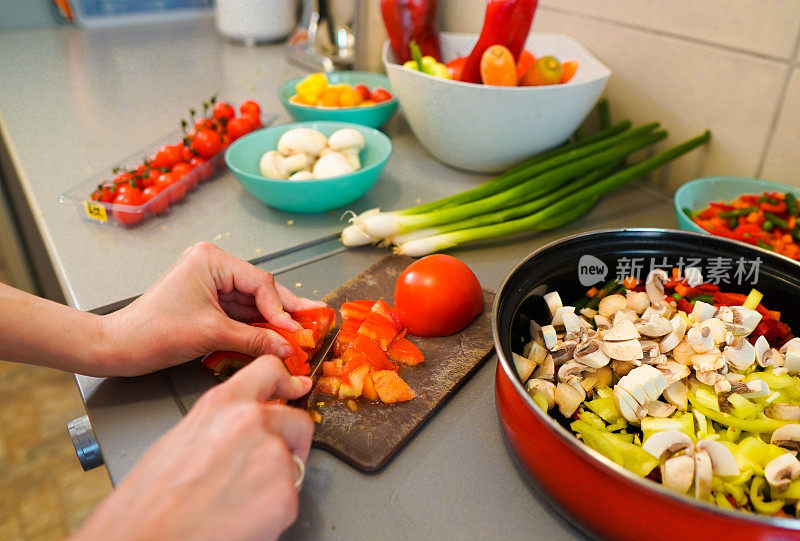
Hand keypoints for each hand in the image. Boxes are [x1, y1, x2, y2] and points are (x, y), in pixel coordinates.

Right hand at [75, 355, 314, 540]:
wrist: (146, 538)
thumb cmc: (149, 501)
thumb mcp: (180, 439)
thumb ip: (219, 425)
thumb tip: (236, 431)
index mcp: (223, 404)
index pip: (270, 370)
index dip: (286, 381)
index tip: (293, 388)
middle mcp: (252, 422)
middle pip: (297, 420)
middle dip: (290, 441)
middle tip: (270, 464)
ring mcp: (272, 456)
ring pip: (293, 464)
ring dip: (276, 481)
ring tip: (239, 501)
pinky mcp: (284, 493)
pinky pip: (290, 499)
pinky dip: (274, 512)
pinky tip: (243, 518)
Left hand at [102, 242, 325, 375]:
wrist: (119, 347)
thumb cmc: (153, 331)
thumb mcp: (211, 334)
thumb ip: (255, 339)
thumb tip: (287, 347)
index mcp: (211, 259)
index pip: (259, 282)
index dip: (280, 309)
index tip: (296, 330)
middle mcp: (213, 266)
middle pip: (261, 290)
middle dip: (285, 311)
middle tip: (315, 322)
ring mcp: (211, 284)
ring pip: (253, 303)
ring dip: (274, 321)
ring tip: (301, 333)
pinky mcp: (209, 302)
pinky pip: (241, 313)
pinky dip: (258, 328)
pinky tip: (277, 337)